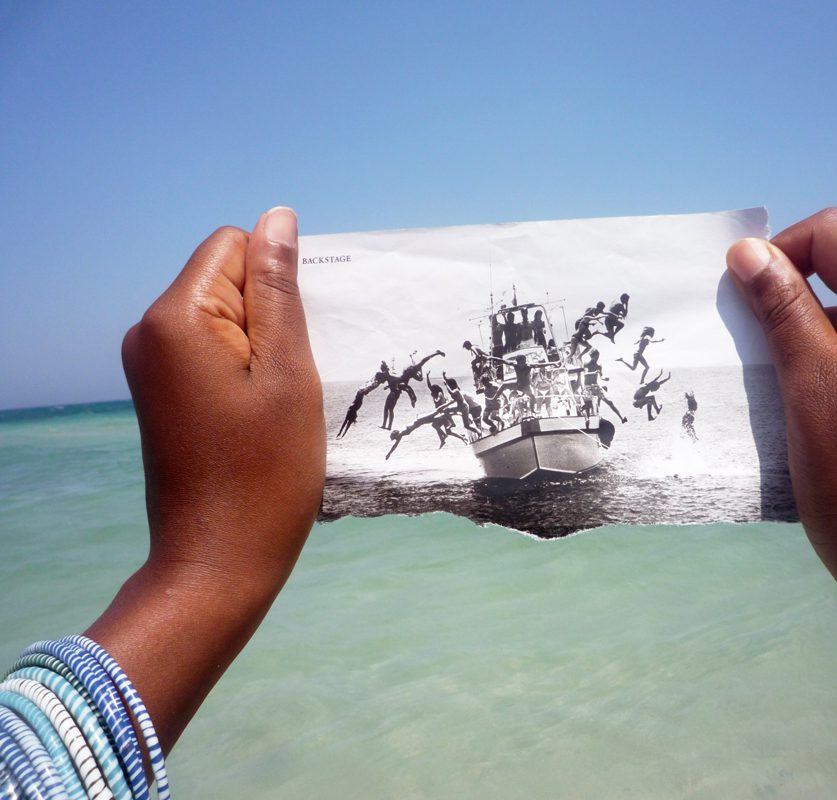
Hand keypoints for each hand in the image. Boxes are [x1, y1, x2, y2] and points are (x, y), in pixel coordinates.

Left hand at [87, 207, 324, 751]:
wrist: (218, 562)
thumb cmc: (266, 472)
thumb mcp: (289, 373)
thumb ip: (280, 289)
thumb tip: (278, 218)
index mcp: (176, 317)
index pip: (235, 247)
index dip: (278, 282)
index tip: (298, 341)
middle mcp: (149, 332)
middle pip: (226, 280)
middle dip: (271, 315)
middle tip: (295, 377)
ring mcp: (150, 366)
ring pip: (223, 318)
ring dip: (263, 346)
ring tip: (282, 400)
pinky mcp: (162, 394)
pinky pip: (211, 352)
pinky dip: (245, 369)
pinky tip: (265, 413)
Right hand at [727, 208, 836, 795]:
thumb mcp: (814, 392)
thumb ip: (783, 313)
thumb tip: (746, 251)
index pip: (833, 235)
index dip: (776, 256)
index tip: (736, 306)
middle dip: (781, 301)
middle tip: (743, 353)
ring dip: (792, 342)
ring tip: (762, 389)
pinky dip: (810, 371)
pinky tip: (784, 409)